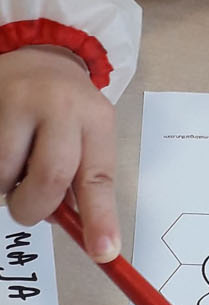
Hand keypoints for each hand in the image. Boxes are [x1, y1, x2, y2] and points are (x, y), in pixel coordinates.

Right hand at [0, 47, 118, 260]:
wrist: (35, 53)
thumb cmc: (63, 109)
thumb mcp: (85, 134)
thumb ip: (79, 179)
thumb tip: (79, 232)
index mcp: (95, 118)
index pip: (99, 176)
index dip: (100, 218)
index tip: (103, 252)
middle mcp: (61, 105)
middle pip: (50, 176)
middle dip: (34, 207)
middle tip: (27, 208)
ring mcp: (19, 101)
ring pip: (5, 172)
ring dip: (5, 186)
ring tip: (13, 167)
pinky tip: (4, 150)